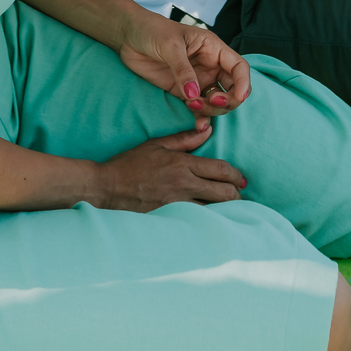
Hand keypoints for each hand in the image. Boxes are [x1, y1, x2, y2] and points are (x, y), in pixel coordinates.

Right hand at [94, 128, 247, 211]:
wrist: (108, 187)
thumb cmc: (131, 163)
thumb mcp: (157, 144)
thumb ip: (185, 139)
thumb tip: (208, 129)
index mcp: (183, 164)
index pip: (221, 170)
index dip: (236, 176)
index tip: (241, 179)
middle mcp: (184, 184)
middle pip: (224, 193)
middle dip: (237, 194)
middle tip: (241, 195)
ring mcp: (178, 204)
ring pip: (215, 210)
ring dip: (227, 209)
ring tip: (231, 209)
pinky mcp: (171, 218)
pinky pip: (198, 220)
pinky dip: (210, 220)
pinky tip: (214, 221)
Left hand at [117, 12, 250, 121]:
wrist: (129, 36)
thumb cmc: (152, 30)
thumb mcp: (169, 45)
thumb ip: (182, 70)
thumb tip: (194, 94)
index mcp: (213, 48)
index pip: (239, 67)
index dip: (244, 82)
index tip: (239, 97)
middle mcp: (209, 65)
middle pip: (232, 88)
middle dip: (228, 100)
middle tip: (211, 102)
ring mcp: (197, 80)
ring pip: (217, 101)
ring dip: (212, 109)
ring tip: (192, 104)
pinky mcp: (183, 92)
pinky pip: (198, 108)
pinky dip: (201, 117)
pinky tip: (197, 124)